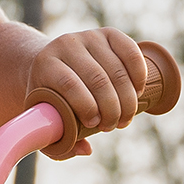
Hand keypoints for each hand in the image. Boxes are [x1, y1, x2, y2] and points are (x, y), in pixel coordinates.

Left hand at [24, 29, 147, 160]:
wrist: (49, 65)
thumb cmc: (48, 99)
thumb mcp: (44, 120)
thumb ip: (58, 141)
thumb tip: (87, 149)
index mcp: (45, 64)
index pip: (69, 83)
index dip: (86, 106)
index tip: (95, 125)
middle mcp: (66, 44)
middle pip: (97, 78)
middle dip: (112, 108)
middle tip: (114, 126)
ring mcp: (88, 36)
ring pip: (116, 68)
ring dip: (127, 98)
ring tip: (125, 117)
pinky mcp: (107, 34)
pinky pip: (130, 50)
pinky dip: (139, 73)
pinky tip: (139, 91)